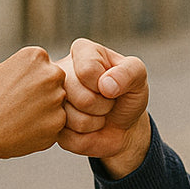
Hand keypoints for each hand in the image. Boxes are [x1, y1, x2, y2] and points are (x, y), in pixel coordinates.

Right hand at [0, 46, 65, 160]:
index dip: (33, 82)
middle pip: (56, 84)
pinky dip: (45, 128)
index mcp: (37, 56)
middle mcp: (51, 73)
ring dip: (46, 111)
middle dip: (44, 95)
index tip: (18, 90)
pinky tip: (26, 128)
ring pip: (58, 104)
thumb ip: (29, 66)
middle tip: (22, 105)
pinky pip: (56, 123)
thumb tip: (46, 67)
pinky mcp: (59, 120)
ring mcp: (57, 97)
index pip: (46, 68)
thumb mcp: (5, 69)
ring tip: (21, 116)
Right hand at [56, 37, 150, 176]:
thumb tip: (105, 85)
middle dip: (102, 106)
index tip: (112, 84)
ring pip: (72, 119)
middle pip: (80, 97)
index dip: (106, 84)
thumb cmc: (128, 95)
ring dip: (94, 122)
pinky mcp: (51, 125)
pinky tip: (87, 128)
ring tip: (97, 114)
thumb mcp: (138, 76)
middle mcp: (59, 72)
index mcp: (81, 51)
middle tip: (106, 102)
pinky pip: (67, 137)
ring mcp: (51, 99)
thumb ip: (129, 72)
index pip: (87, 70)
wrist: (124, 127)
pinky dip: (85, 137)